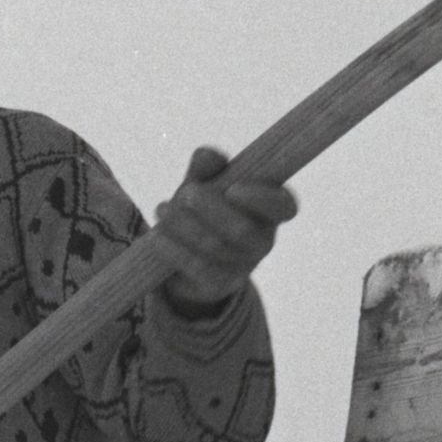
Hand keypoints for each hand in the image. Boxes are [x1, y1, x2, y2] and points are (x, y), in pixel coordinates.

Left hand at [154, 146, 295, 312]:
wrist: (187, 260)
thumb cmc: (204, 211)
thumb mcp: (204, 184)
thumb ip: (207, 168)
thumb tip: (207, 156)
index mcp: (269, 211)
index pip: (284, 206)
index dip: (263, 199)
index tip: (233, 189)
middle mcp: (262, 241)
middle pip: (244, 230)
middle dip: (211, 209)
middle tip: (185, 192)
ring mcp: (243, 266)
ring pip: (216, 247)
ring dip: (184, 225)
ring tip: (162, 209)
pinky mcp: (219, 284)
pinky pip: (198, 268)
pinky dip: (175, 249)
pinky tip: (157, 235)